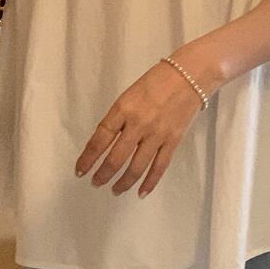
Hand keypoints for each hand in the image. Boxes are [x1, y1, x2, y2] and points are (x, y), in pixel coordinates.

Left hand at [75, 59, 205, 198]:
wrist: (189, 76)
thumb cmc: (155, 82)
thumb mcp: (128, 95)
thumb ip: (118, 119)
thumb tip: (106, 144)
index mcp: (123, 109)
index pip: (100, 139)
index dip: (88, 157)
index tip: (80, 170)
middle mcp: (138, 124)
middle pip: (116, 157)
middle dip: (103, 174)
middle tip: (96, 183)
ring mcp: (157, 134)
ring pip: (136, 167)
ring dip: (123, 182)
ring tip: (115, 190)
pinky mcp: (173, 141)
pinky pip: (159, 167)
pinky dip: (150, 182)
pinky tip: (141, 192)